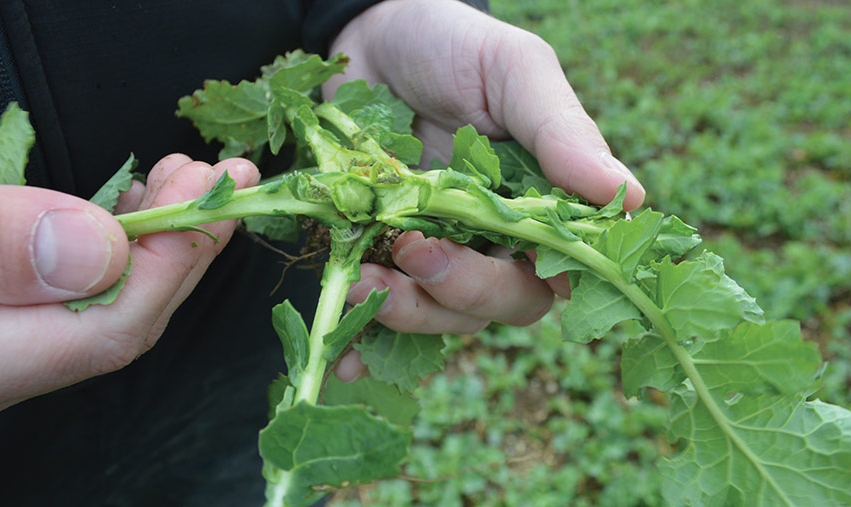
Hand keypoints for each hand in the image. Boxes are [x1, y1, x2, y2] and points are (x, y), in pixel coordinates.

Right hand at [0, 155, 257, 435]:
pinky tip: (127, 205)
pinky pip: (64, 296)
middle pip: (119, 322)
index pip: (105, 333)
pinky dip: (108, 245)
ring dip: (153, 240)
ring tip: (187, 176)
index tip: (206, 193)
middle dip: (184, 244)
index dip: (171, 260)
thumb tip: (100, 247)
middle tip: (225, 176)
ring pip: (98, 308)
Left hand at [323, 0, 643, 372]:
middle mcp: (496, 238)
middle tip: (414, 250)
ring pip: (442, 316)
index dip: (549, 280)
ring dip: (403, 311)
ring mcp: (438, 249)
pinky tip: (343, 357)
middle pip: (502, 302)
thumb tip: (628, 196)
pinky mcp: (383, 253)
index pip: (565, 266)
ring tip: (359, 281)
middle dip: (458, 290)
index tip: (519, 263)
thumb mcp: (513, 70)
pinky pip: (381, 310)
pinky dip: (363, 339)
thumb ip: (561, 129)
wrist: (370, 36)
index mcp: (542, 203)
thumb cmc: (452, 44)